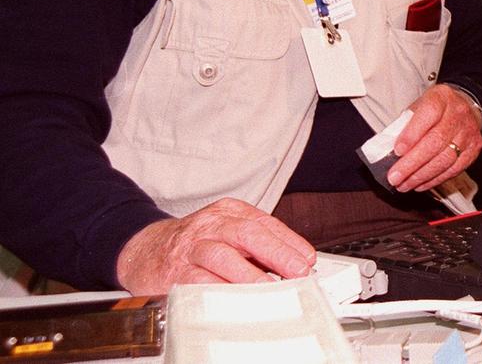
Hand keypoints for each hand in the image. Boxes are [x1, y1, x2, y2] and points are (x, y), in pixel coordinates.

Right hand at [116, 198, 314, 294]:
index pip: (265, 223)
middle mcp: (210, 225)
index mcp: (228, 212)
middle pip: (246, 234)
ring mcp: (190, 248)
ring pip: (222, 257)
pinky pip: (198, 282)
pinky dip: (219, 290)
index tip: (307, 259)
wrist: (145, 251)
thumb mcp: (228, 232)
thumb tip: (296, 263)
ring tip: (271, 288)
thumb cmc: (196, 243)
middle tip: (298, 271)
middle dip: (276, 253)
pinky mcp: (174, 272)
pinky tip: (236, 299)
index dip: (289, 242)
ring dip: (250, 275)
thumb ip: (259, 245)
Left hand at [386, 85, 481, 191]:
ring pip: (445, 159)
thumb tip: (388, 149)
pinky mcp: (474, 148)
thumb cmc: (436, 108)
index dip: (412, 135)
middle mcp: (458, 114)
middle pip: (435, 142)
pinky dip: (435, 179)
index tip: (397, 151)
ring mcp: (468, 132)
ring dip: (421, 176)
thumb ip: (405, 124)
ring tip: (404, 184)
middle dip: (412, 163)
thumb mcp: (418, 106)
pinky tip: (421, 184)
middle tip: (395, 177)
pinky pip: (454, 169)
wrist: (465, 105)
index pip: (428, 114)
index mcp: (441, 98)